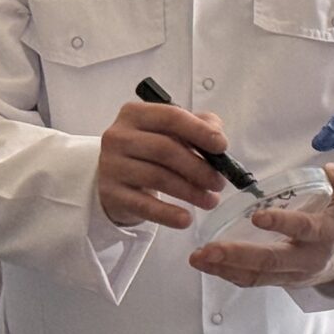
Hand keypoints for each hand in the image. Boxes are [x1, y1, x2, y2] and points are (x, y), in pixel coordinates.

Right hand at [95, 101, 228, 230]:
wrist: (113, 176)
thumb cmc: (148, 150)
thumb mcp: (169, 131)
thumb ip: (197, 125)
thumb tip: (218, 137)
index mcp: (135, 114)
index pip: (170, 117)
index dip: (199, 131)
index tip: (222, 147)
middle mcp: (118, 136)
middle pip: (165, 149)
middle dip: (199, 168)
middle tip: (219, 183)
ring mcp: (112, 165)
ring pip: (158, 177)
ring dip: (190, 192)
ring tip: (210, 200)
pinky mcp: (111, 193)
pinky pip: (144, 205)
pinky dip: (168, 214)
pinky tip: (186, 219)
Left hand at [188, 162, 333, 289]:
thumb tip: (331, 169)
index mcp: (327, 235)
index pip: (304, 230)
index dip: (282, 224)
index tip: (257, 216)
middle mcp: (308, 260)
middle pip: (271, 261)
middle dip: (238, 256)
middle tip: (208, 250)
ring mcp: (291, 275)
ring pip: (257, 276)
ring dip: (224, 269)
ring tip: (197, 257)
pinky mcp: (279, 281)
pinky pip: (252, 281)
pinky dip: (227, 274)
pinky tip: (206, 264)